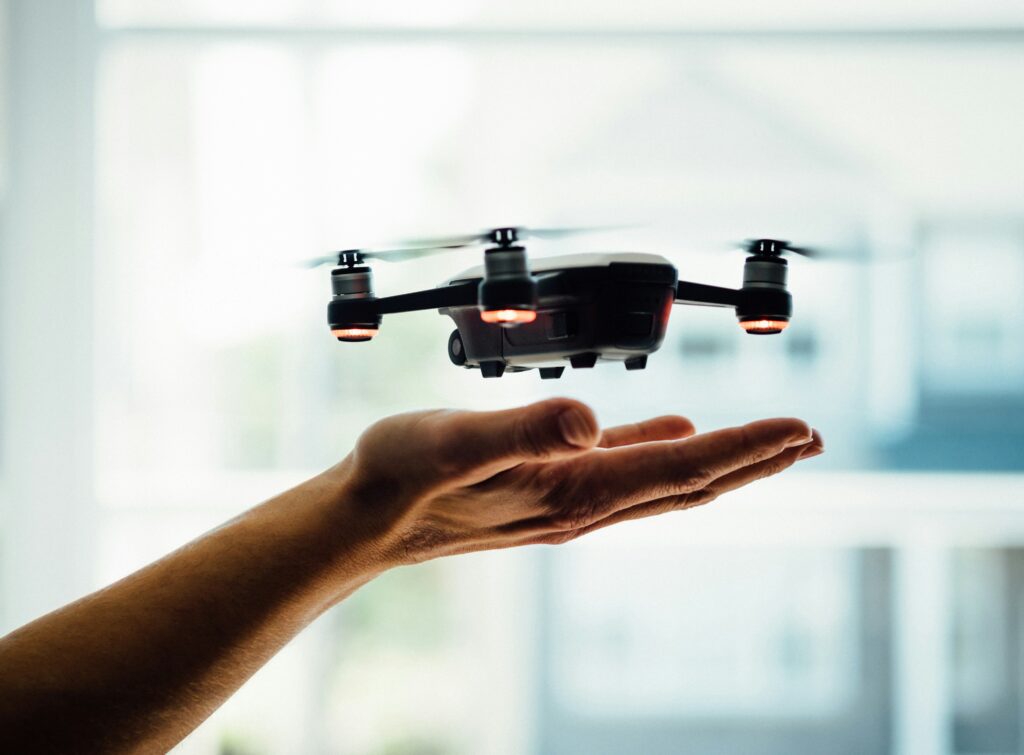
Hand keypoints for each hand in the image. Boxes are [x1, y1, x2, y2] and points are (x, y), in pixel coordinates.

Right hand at [328, 398, 822, 564]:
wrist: (365, 519)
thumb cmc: (400, 477)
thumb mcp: (453, 440)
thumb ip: (525, 426)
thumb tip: (595, 418)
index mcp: (574, 488)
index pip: (680, 467)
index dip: (743, 446)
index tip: (798, 428)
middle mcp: (583, 503)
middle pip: (690, 481)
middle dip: (753, 459)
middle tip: (807, 438)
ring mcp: (568, 499)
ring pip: (665, 479)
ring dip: (720, 460)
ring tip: (763, 442)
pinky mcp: (548, 487)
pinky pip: (624, 469)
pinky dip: (662, 449)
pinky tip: (672, 430)